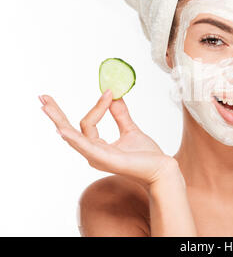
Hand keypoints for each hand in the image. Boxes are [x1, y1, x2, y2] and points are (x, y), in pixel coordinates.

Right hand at [39, 90, 175, 187]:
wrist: (161, 168)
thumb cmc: (146, 155)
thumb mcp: (130, 130)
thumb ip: (120, 114)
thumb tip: (114, 95)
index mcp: (98, 146)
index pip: (87, 122)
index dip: (98, 105)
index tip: (110, 92)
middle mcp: (93, 153)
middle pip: (70, 130)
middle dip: (56, 114)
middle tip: (43, 97)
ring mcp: (97, 157)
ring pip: (74, 136)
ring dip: (59, 120)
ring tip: (45, 107)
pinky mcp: (106, 160)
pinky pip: (87, 147)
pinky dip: (74, 138)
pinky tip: (63, 131)